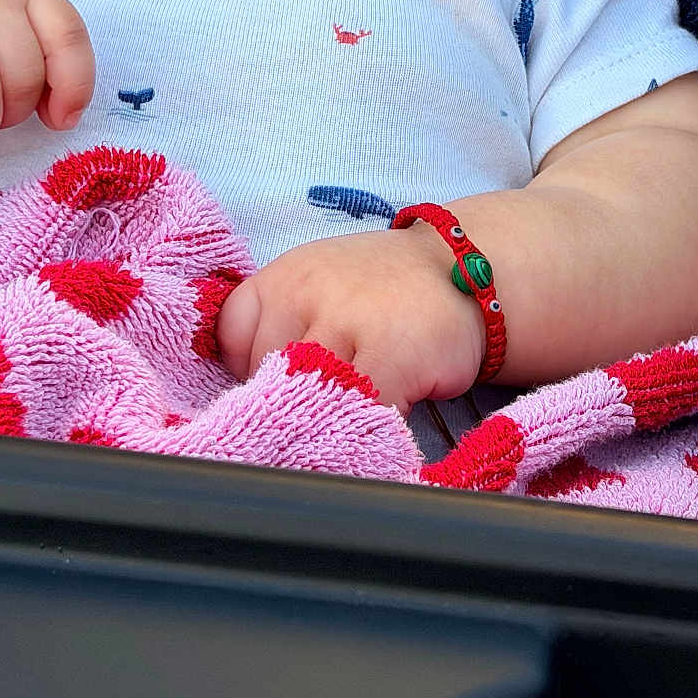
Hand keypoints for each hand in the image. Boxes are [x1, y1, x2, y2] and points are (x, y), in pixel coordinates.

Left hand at [215, 226, 486, 412]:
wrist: (467, 269)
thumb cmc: (383, 290)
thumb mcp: (318, 287)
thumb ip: (279, 327)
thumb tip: (248, 397)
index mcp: (283, 278)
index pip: (230, 342)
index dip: (252, 371)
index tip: (282, 379)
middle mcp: (307, 292)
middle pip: (264, 378)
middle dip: (292, 400)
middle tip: (326, 399)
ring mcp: (349, 321)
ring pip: (307, 400)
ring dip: (328, 418)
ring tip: (353, 408)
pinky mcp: (392, 354)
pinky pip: (358, 414)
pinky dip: (367, 427)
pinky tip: (388, 411)